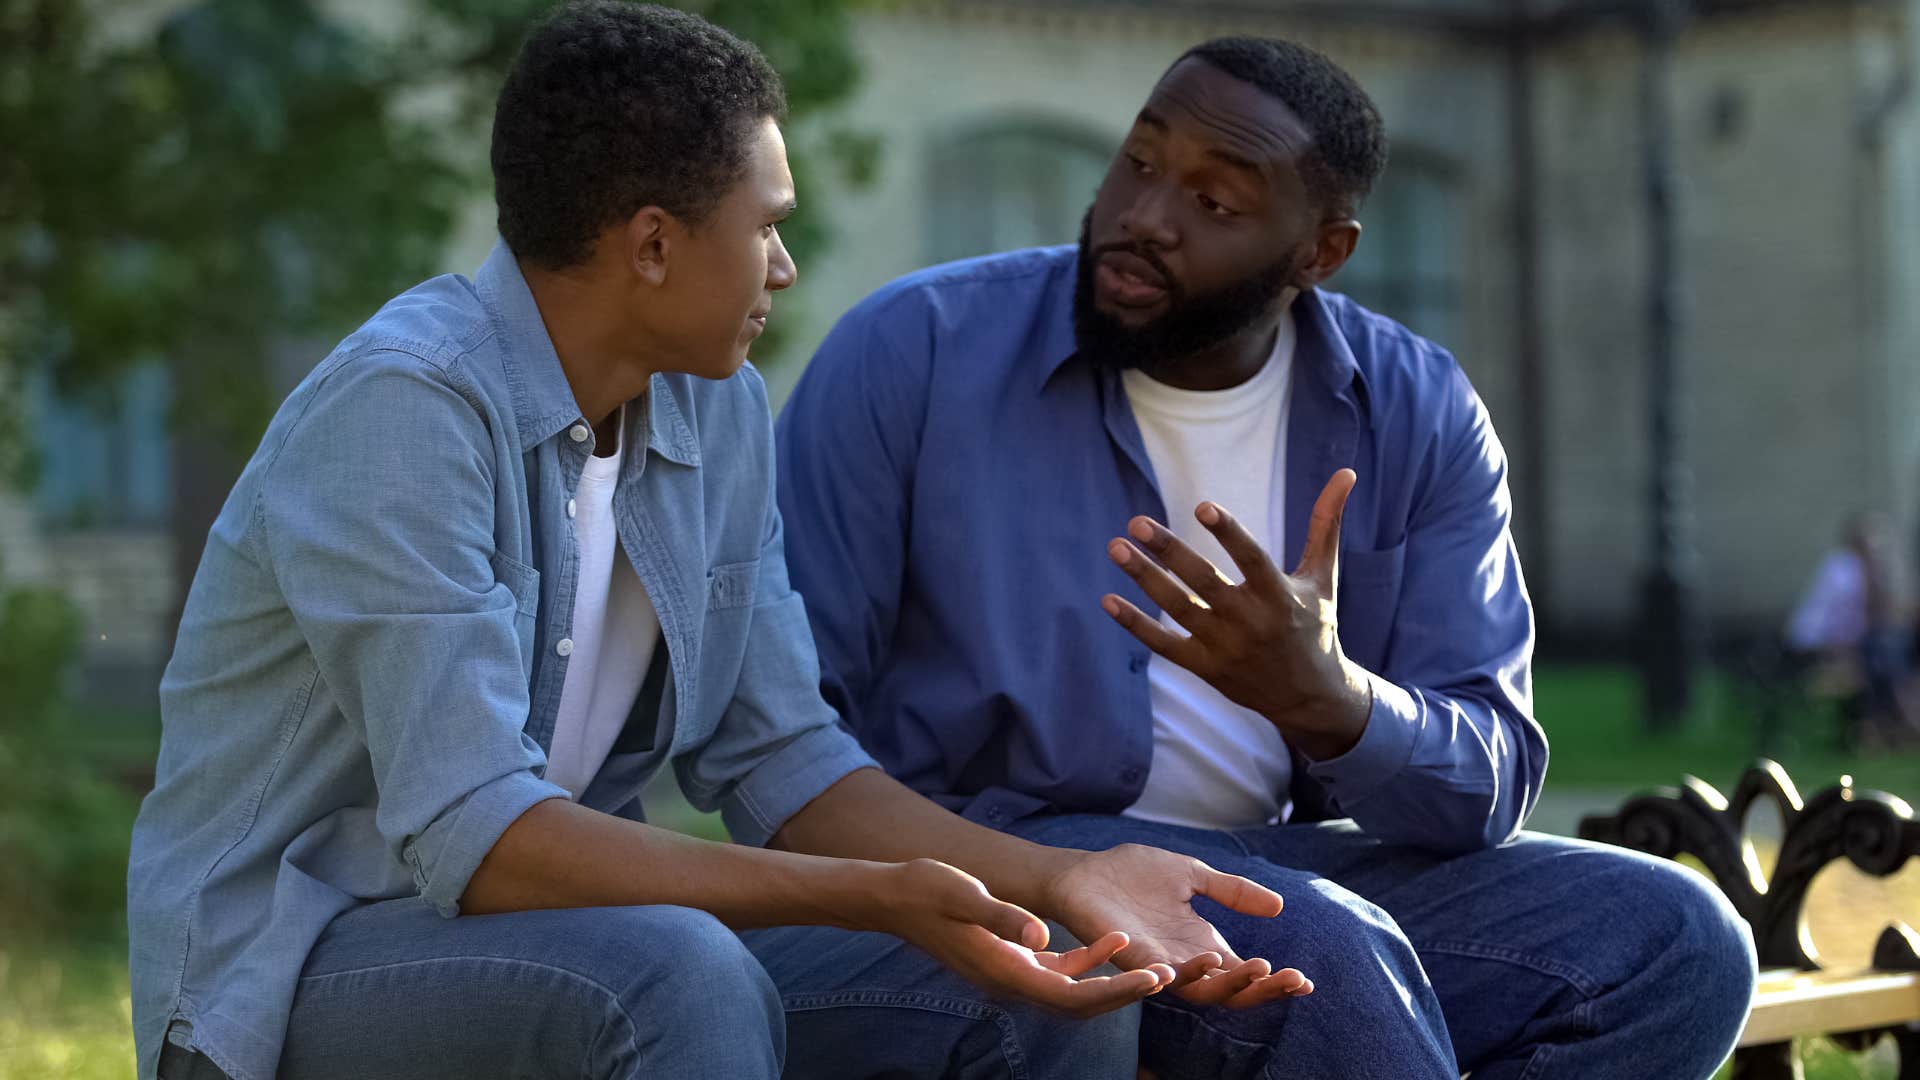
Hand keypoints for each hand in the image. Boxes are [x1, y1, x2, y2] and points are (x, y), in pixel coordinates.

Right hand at [864, 858, 1173, 1016]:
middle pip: (1079, 1004)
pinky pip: (1059, 971)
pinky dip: (1089, 962)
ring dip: (1113, 982)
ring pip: (1074, 991)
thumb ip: (1002, 915)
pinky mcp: (1012, 959)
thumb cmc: (925, 890)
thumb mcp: (963, 893)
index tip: (1152, 980)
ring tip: (1153, 967)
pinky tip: (1113, 941)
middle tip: (1168, 977)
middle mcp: (1011, 981)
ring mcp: (1012, 972)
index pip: (1071, 995)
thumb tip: (1042, 935)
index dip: (1115, 991)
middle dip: (1124, 994)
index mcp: (1004, 971)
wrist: (893, 897)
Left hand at [1042, 844, 1311, 1008]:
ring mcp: (1157, 963)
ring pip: (1200, 988)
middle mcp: (1183, 961)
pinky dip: (1179, 973)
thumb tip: (1279, 905)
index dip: (1274, 982)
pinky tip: (1204, 964)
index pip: (1244, 974)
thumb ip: (1231, 891)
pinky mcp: (1129, 957)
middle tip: (1293, 978)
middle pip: (1231, 990)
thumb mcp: (1192, 876)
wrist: (1083, 873)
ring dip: (1230, 981)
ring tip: (1259, 966)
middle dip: (1264, 988)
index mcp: (1201, 945)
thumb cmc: (1133, 875)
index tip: (1306, 981)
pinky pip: (1157, 975)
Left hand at [1101, 468, 1371, 759]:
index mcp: (1281, 596)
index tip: (1202, 505)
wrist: (1310, 697)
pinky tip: (1108, 600)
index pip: (1252, 559)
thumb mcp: (1323, 577)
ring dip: (1145, 579)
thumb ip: (1326, 525)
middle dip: (1169, 552)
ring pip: (1179, 609)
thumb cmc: (1316, 626)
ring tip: (1116, 547)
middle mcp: (1251, 622)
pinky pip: (1164, 645)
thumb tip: (1346, 473)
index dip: (1229, 533)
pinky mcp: (1206, 668)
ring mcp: (1225, 647)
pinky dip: (1135, 625)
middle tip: (1136, 523)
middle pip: (1204, 582)